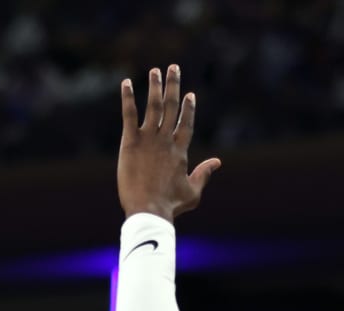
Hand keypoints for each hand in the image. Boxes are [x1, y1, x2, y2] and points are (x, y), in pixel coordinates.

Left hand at [118, 64, 220, 220]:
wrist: (149, 210)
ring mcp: (148, 139)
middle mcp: (166, 140)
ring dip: (155, 86)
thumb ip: (204, 174)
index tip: (190, 94)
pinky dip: (127, 98)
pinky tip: (125, 82)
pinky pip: (129, 115)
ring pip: (153, 106)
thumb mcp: (193, 192)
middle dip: (173, 86)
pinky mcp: (130, 142)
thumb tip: (217, 162)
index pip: (186, 123)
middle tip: (173, 68)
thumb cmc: (171, 205)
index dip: (189, 108)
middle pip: (171, 107)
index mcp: (180, 151)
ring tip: (155, 71)